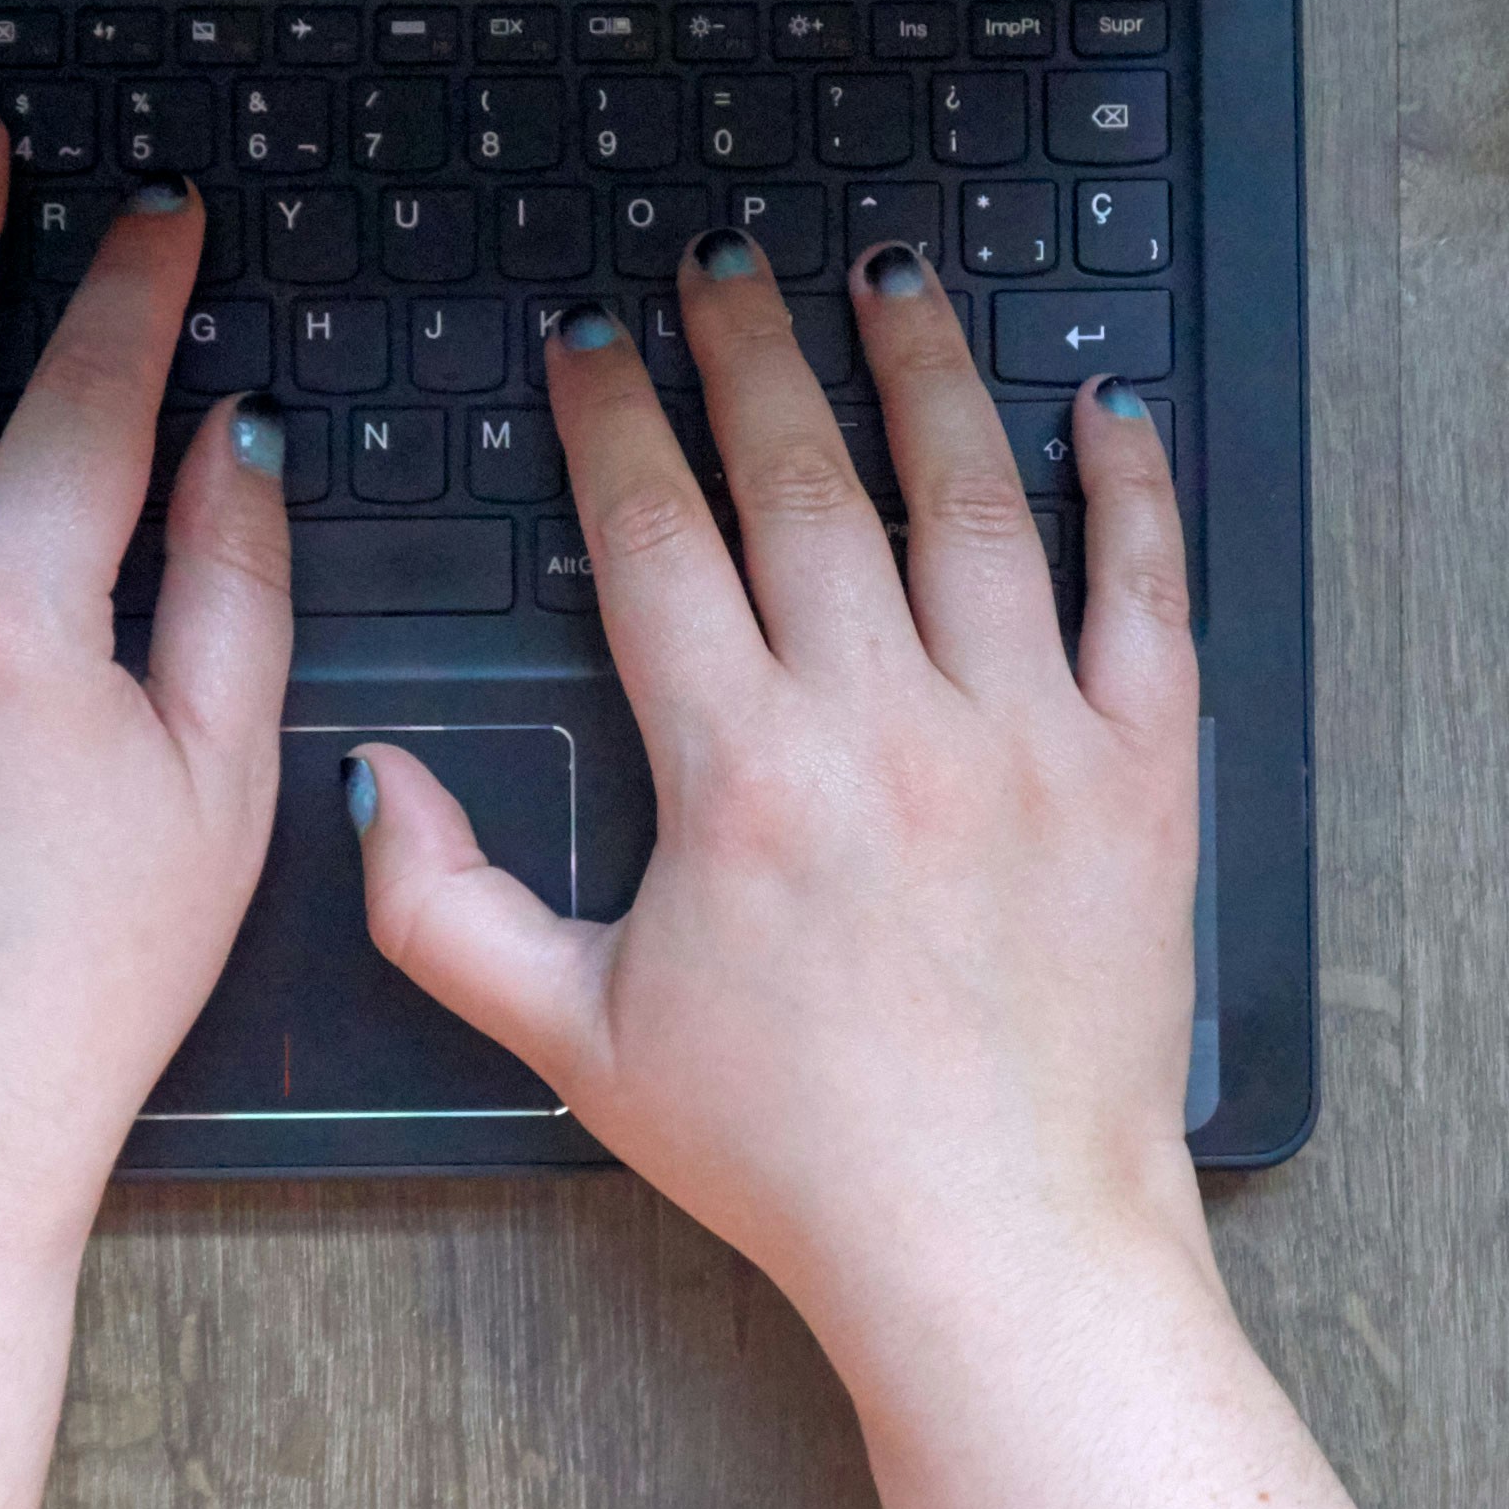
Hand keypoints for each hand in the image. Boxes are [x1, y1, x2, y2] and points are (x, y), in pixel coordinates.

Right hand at [348, 233, 1205, 1351]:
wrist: (993, 1245)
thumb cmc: (790, 1156)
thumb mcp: (575, 1039)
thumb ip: (444, 904)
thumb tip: (365, 781)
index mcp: (740, 773)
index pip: (657, 537)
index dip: (613, 418)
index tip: (591, 337)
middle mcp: (885, 724)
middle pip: (805, 482)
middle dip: (750, 352)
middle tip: (721, 264)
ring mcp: (1026, 738)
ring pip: (973, 502)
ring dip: (925, 372)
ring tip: (889, 278)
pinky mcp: (1140, 777)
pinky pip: (1143, 597)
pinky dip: (1131, 491)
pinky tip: (1108, 409)